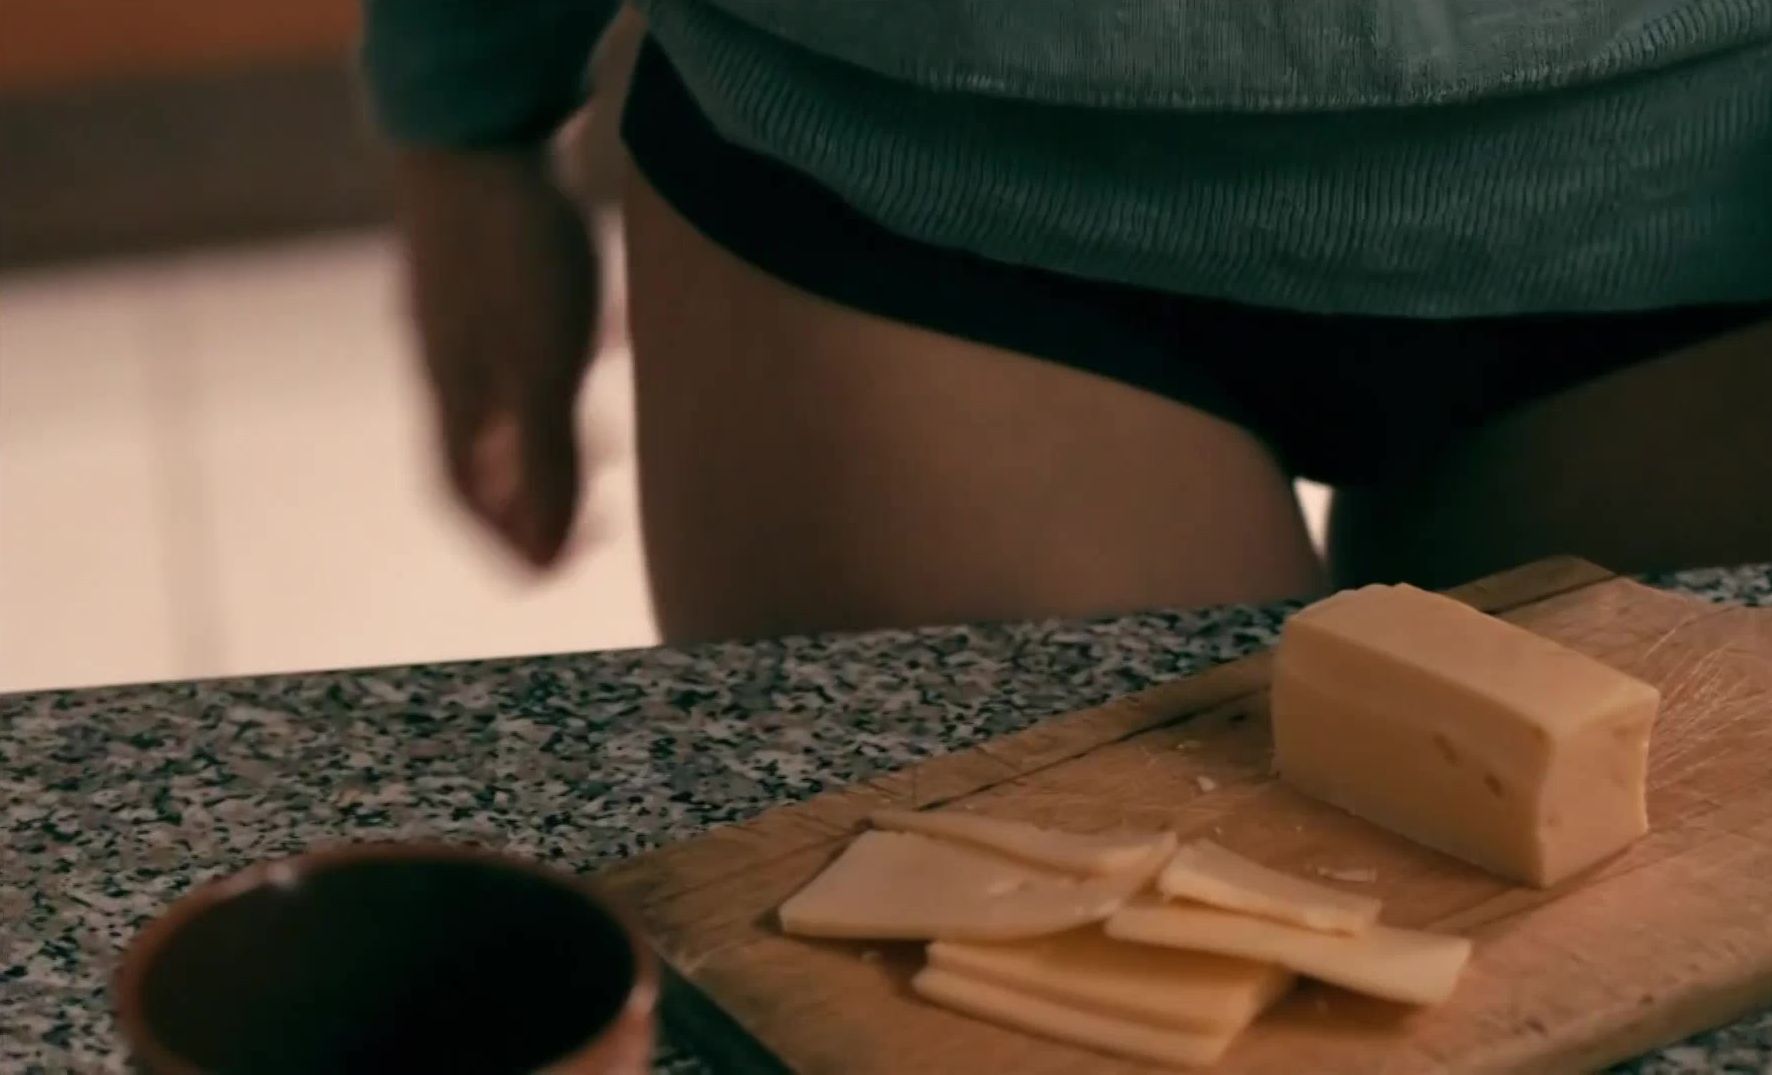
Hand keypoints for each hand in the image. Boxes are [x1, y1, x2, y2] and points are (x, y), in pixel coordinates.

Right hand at [392, 146, 597, 567]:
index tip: (566, 564)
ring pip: (505, 396)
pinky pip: (522, 339)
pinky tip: (605, 343)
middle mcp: (449, 360)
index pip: (468, 498)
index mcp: (455, 397)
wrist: (478, 125)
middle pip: (487, 452)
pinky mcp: (488, 266)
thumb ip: (547, 461)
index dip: (512, 541)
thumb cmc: (515, 251)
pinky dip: (560, 366)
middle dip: (540, 492)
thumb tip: (544, 561)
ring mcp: (463, 310)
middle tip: (598, 507)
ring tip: (606, 440)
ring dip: (553, 431)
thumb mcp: (544, 365)